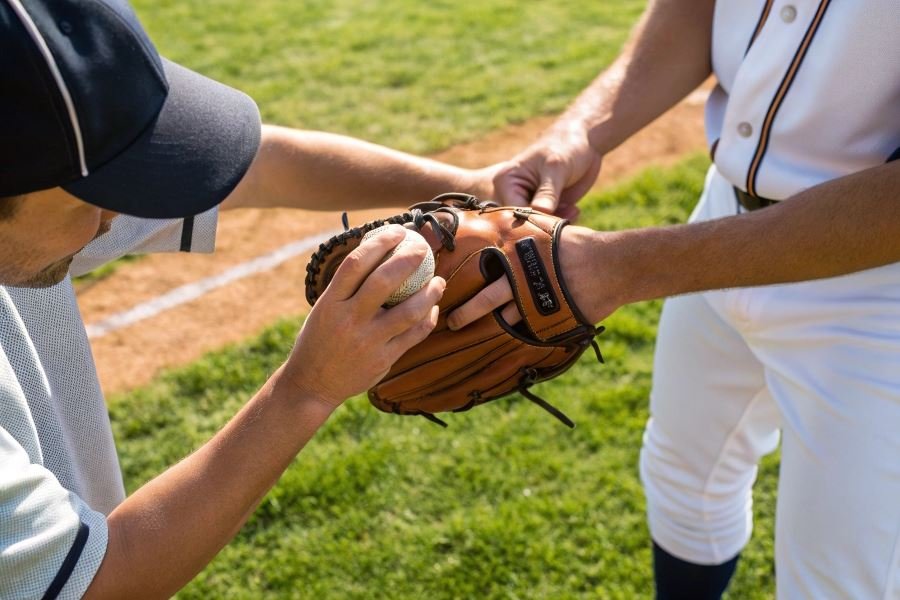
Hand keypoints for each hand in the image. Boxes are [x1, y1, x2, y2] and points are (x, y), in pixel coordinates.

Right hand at [285, 225, 445, 405]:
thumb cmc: (320, 339)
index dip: (380, 242)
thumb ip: (348, 286)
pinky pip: (414, 334)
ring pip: (409, 311)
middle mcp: (348, 320)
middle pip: (384, 281)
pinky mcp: (383, 360)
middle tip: (423, 249)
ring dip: (430, 293)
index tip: (397, 231)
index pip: (356, 263)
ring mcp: (367, 341)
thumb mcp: (324, 308)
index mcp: (330, 302)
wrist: (311, 384)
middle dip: (409, 259)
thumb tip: (378, 251)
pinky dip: (428, 319)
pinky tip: (433, 309)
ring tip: (439, 282)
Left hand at [447, 225, 615, 330]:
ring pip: (503, 318)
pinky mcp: (547, 319)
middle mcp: (521, 279)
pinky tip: (501, 341)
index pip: (480, 267)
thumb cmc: (574, 243)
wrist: (609, 265)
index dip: (460, 277)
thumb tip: (491, 217)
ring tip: (469, 334)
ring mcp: (534, 301)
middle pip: (487, 299)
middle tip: (451, 321)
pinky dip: (513, 332)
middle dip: (466, 312)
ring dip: (487, 325)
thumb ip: (517, 225)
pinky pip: (524, 329)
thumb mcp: (542, 227)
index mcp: (515, 255)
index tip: (443, 284)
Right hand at [493, 124, 601, 218]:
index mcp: (507, 182)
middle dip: (543, 224)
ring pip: (537, 226)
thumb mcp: (556, 167)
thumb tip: (540, 212)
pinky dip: (562, 222)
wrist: (584, 143)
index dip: (530, 220)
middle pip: (522, 222)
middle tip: (565, 216)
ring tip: (572, 210)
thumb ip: (548, 192)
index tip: (550, 222)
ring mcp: (530, 202)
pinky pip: (550, 224)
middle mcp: (514, 195)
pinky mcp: (545, 208)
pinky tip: (574, 209)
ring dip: (555, 224)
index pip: (512, 210)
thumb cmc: (565, 147)